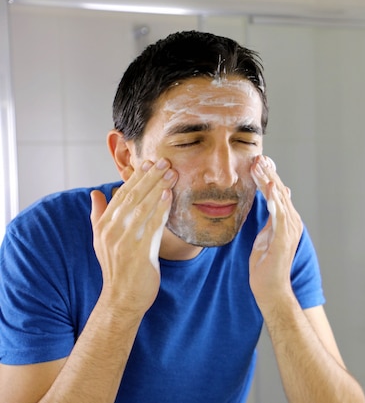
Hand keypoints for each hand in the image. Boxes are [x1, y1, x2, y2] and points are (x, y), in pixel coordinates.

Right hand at [90, 158, 177, 316]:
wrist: (122, 299)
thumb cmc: (118, 269)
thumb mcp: (101, 242)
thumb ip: (98, 216)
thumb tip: (95, 194)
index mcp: (103, 226)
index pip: (120, 195)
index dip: (136, 178)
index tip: (149, 163)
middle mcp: (111, 232)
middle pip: (132, 197)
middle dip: (150, 177)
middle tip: (165, 162)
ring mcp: (124, 241)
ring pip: (143, 207)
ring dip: (158, 187)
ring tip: (171, 173)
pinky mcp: (139, 251)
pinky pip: (152, 224)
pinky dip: (161, 208)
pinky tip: (169, 195)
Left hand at [249, 155, 301, 311]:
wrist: (272, 290)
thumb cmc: (266, 267)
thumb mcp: (265, 238)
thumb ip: (269, 221)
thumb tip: (270, 204)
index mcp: (286, 221)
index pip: (277, 194)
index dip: (268, 177)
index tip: (258, 162)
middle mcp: (291, 223)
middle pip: (279, 192)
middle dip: (268, 174)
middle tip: (259, 158)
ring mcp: (289, 230)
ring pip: (279, 200)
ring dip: (269, 182)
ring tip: (261, 167)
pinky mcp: (284, 239)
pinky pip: (279, 217)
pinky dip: (275, 202)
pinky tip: (269, 190)